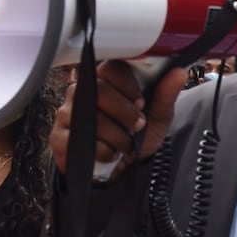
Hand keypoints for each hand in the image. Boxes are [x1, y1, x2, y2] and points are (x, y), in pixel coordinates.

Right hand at [50, 61, 182, 178]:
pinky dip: (102, 151)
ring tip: (126, 144)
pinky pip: (79, 141)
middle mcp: (81, 91)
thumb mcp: (157, 118)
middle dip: (125, 111)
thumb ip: (166, 96)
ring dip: (117, 136)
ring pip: (91, 118)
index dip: (128, 85)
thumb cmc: (136, 136)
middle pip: (98, 89)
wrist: (121, 169)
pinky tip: (110, 154)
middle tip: (138, 125)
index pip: (111, 67)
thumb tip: (179, 72)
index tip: (141, 102)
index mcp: (105, 80)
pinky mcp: (58, 137)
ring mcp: (66, 114)